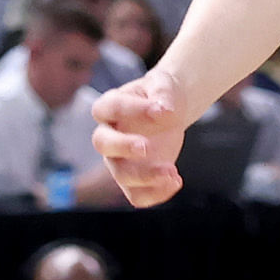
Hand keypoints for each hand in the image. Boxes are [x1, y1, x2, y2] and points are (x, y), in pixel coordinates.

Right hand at [88, 67, 191, 205]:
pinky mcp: (134, 177)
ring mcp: (119, 159)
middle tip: (145, 147)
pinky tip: (176, 181)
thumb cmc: (160, 95)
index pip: (110, 108)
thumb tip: (165, 111)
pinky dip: (156, 194)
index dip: (131, 109)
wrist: (169, 110)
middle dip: (123, 147)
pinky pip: (137, 195)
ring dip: (145, 177)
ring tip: (172, 173)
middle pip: (104, 144)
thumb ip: (162, 93)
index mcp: (110, 106)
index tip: (161, 110)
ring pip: (121, 175)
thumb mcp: (164, 84)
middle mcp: (109, 135)